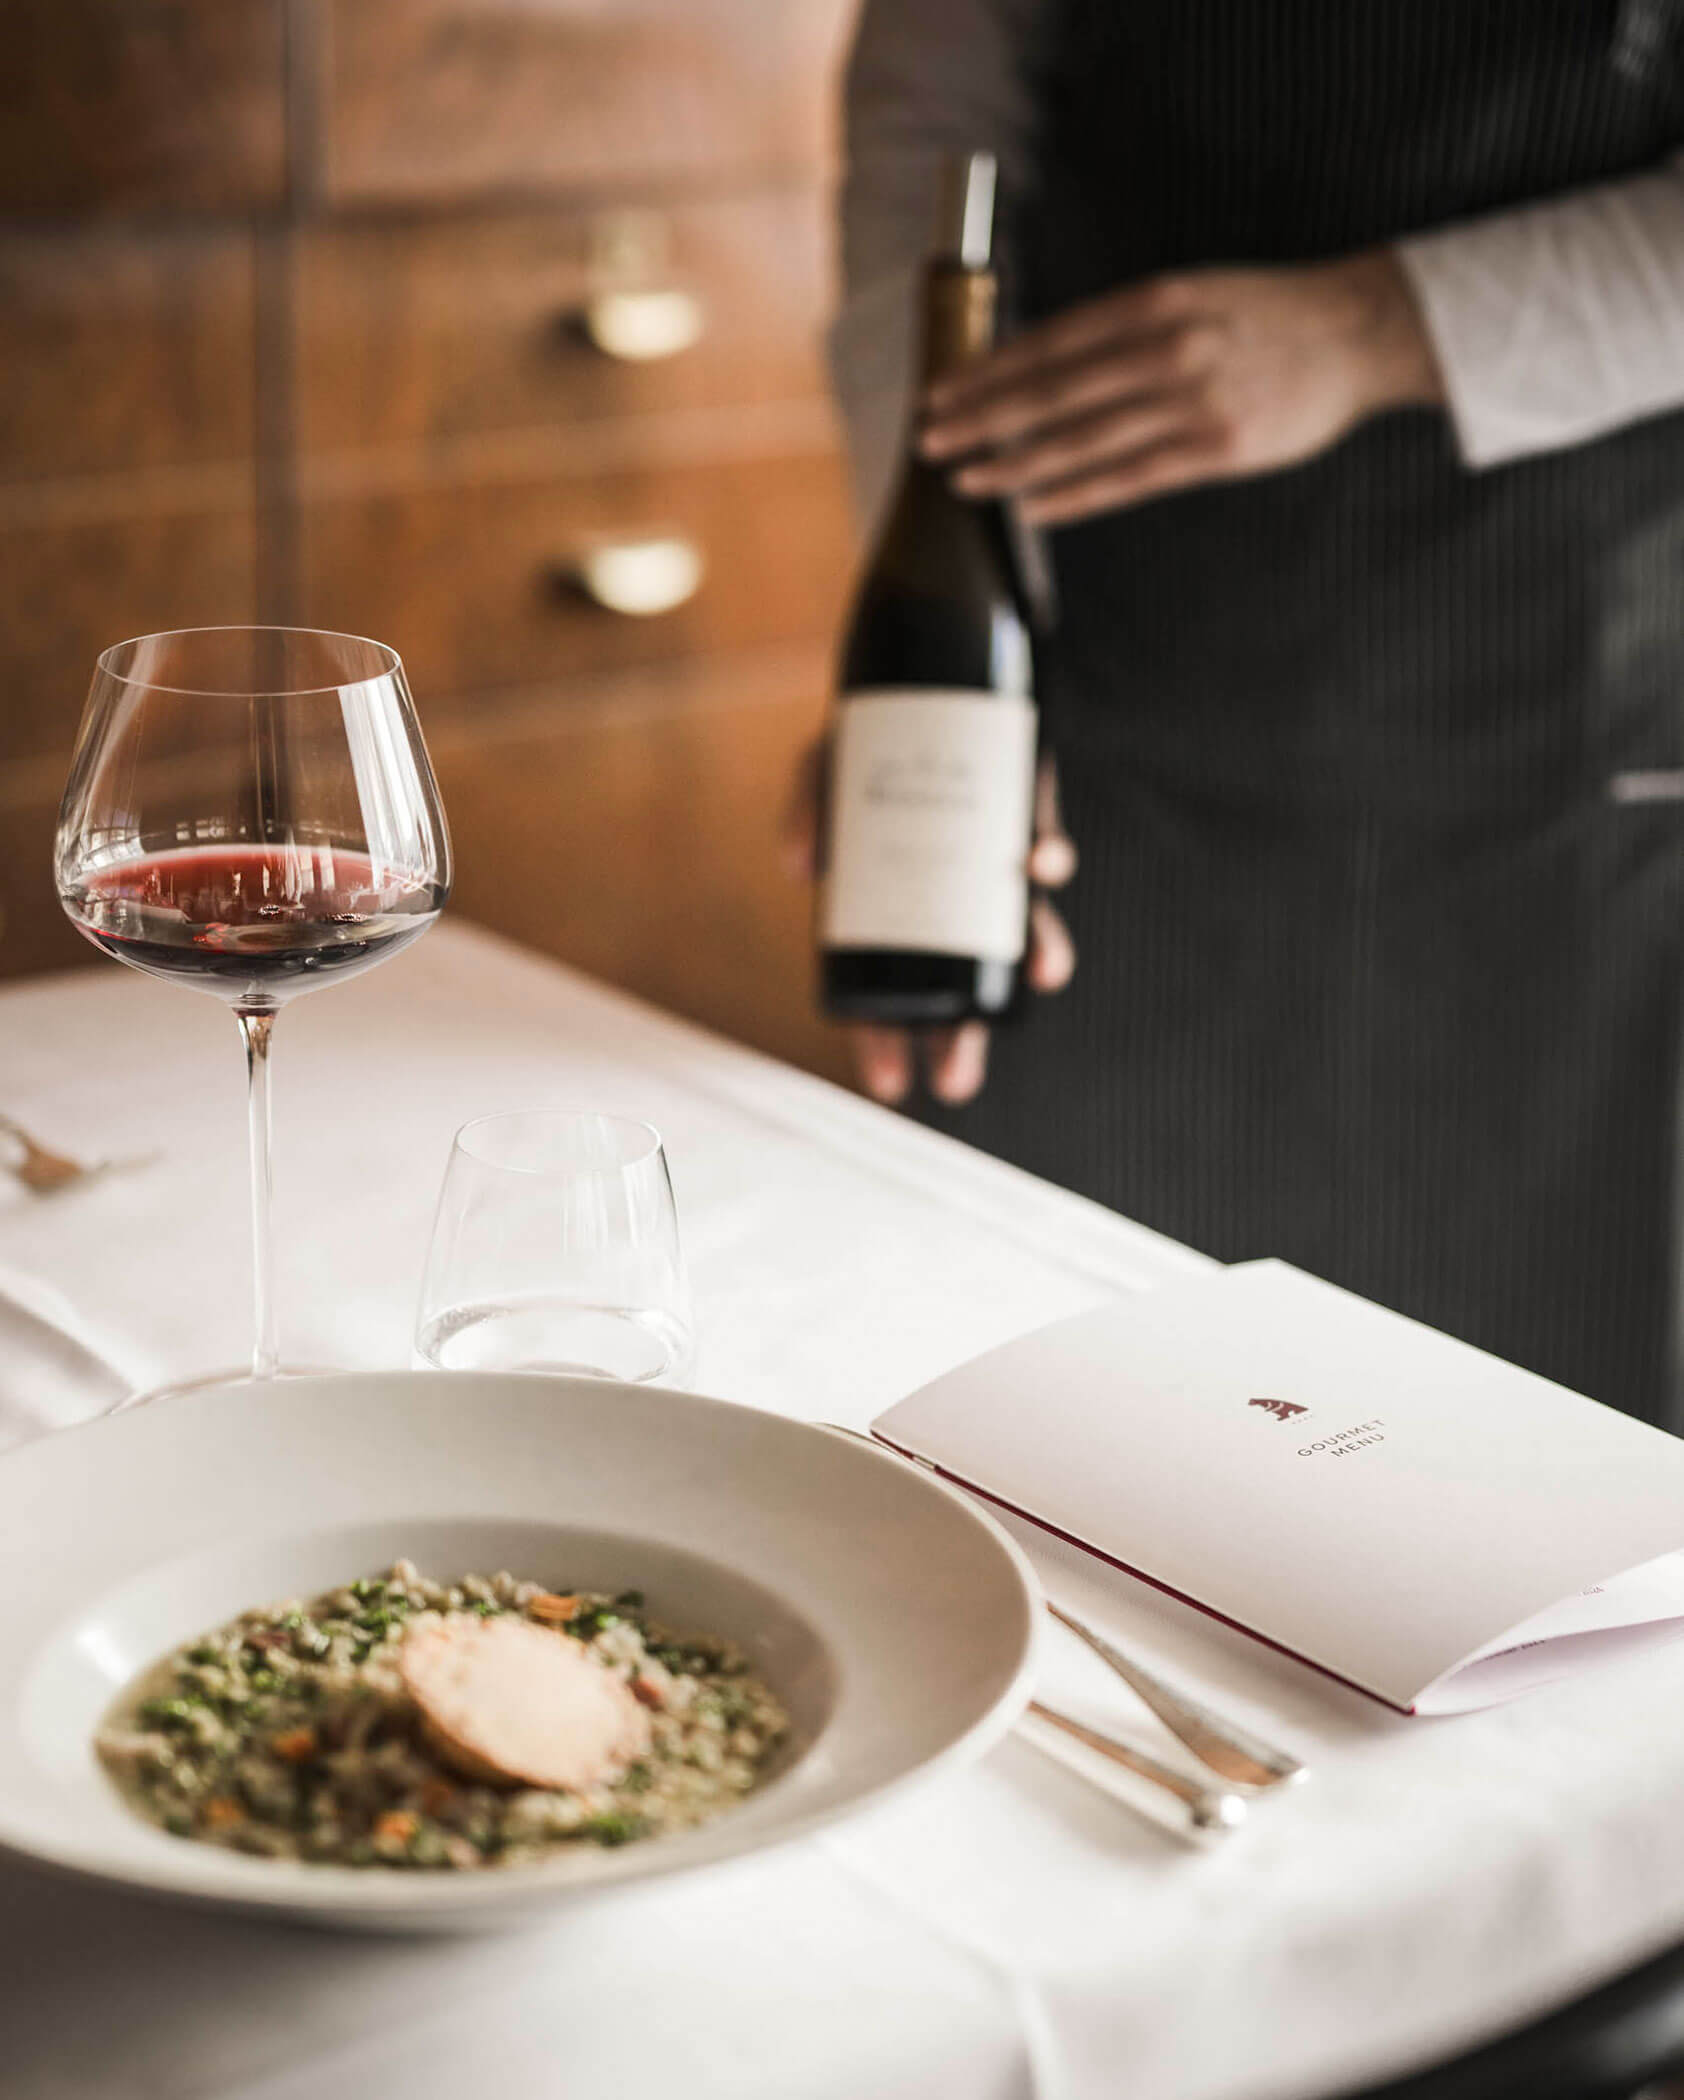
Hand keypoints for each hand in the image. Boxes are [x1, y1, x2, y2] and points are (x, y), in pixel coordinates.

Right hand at [782, 741, 1076, 1104]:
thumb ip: (807, 808)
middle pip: (960, 986)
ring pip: (1022, 931)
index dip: (886, 1041)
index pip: (890, 994)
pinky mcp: (1029, 817)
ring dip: (1041, 955)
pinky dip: (1050, 857)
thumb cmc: (864, 735)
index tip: (888, 1084)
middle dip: (961, 1038)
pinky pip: (1048, 848)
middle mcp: (950, 899)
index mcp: (892, 909)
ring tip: (1045, 977)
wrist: (928, 669)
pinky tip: (1045, 866)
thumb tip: (799, 866)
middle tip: (956, 1084)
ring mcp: (995, 867)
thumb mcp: (821, 766)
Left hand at [919, 250, 1442, 525]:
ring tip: (967, 479)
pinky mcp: (1215, 449)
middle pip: (1052, 392)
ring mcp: (1192, 402)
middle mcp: (1166, 349)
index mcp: (1154, 302)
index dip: (987, 372)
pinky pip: (1128, 479)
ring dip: (1015, 464)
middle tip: (929, 439)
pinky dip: (1074, 495)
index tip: (940, 392)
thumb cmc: (1264, 317)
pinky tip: (1032, 508)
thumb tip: (1042, 364)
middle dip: (981, 419)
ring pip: (1082, 441)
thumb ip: (1124, 327)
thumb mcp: (1190, 296)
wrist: (1356, 333)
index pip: (1049, 343)